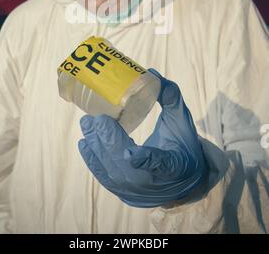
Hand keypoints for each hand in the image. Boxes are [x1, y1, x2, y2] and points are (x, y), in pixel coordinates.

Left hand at [78, 68, 206, 207]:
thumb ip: (171, 97)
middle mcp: (155, 184)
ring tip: (87, 125)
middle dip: (109, 144)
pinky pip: (106, 178)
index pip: (160, 164)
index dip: (145, 160)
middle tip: (95, 119)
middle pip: (128, 168)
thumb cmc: (183, 146)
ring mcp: (138, 192)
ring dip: (97, 148)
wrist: (185, 182)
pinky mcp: (125, 194)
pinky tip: (85, 143)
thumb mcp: (183, 122)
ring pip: (113, 173)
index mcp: (175, 166)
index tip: (132, 152)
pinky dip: (93, 161)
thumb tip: (152, 74)